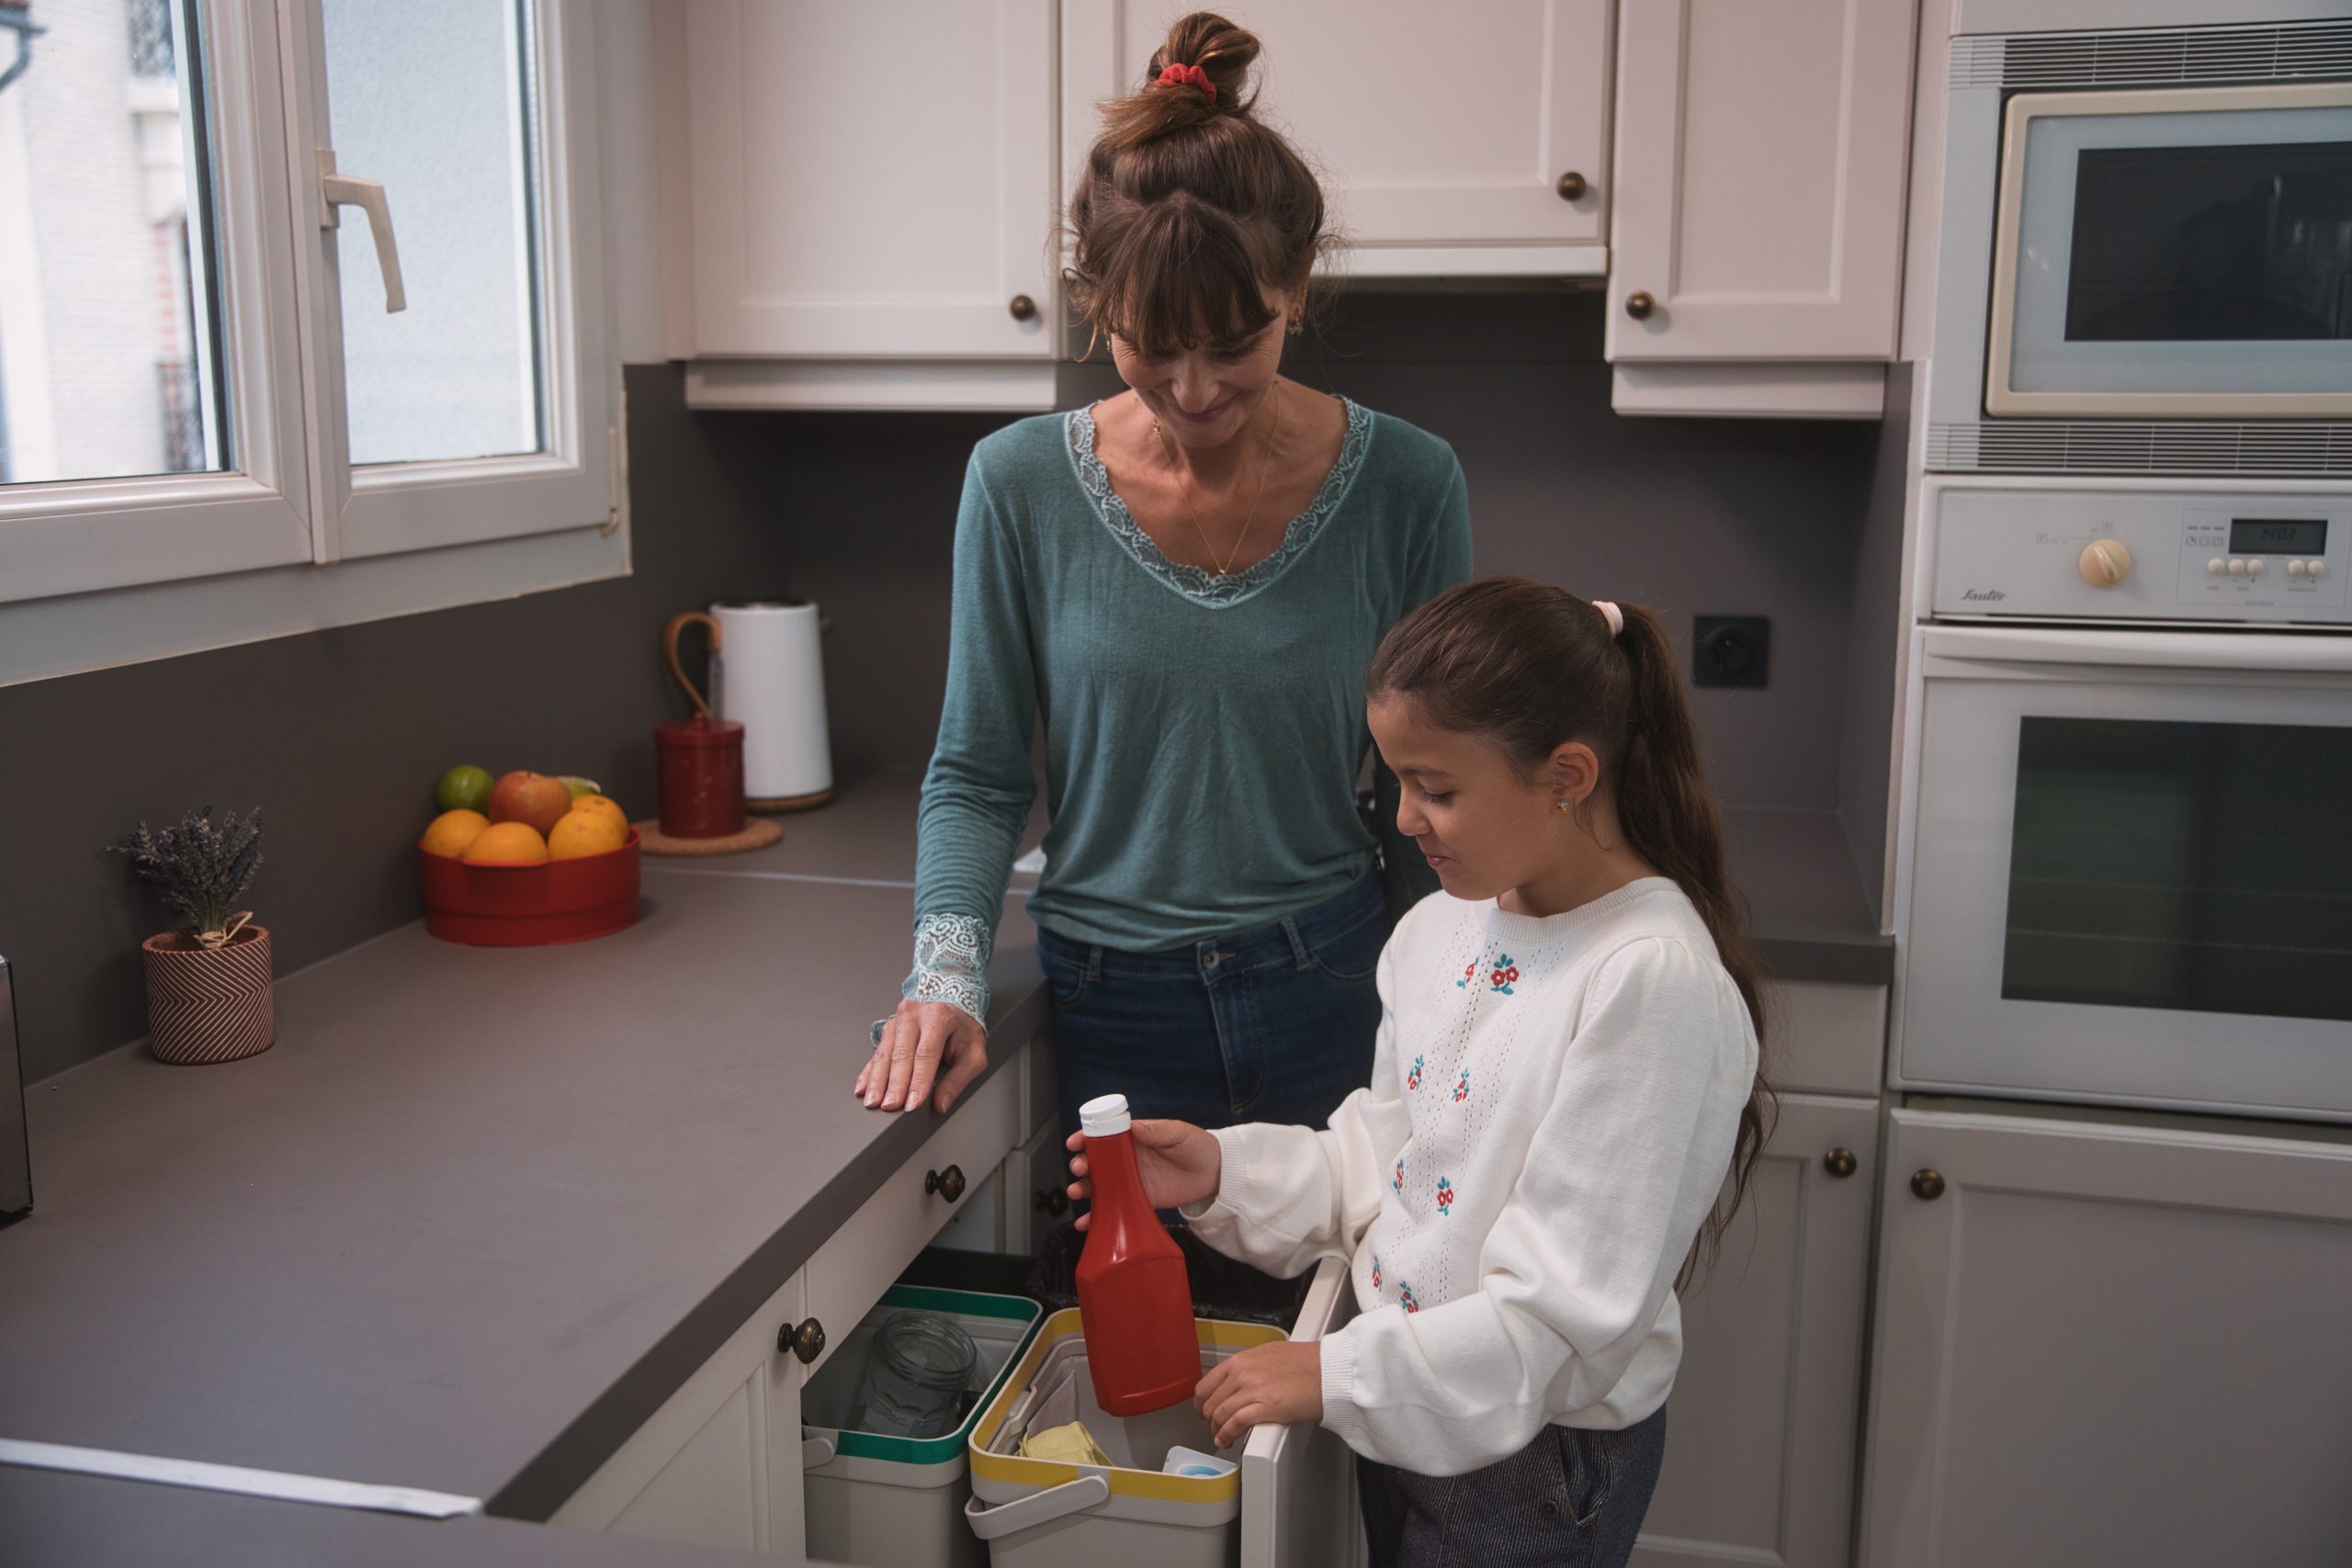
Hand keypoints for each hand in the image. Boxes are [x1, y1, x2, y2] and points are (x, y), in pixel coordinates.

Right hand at [854, 1001, 986, 1113]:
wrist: (953, 1006)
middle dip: (895, 1084)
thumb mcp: (973, 1054)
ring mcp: (898, 1021)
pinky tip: (863, 1087)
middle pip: (901, 1054)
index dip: (918, 1081)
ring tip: (874, 1101)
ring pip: (885, 1054)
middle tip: (890, 1106)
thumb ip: (958, 1080)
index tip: (913, 1102)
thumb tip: (941, 1103)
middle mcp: (915, 1015)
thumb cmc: (963, 1029)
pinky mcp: (888, 1030)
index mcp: (939, 1017)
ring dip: (878, 1081)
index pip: (926, 1054)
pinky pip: (877, 1054)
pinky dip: (869, 1073)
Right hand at [1064, 1119, 1221, 1226]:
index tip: (1075, 1143)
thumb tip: (1135, 1126)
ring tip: (1077, 1192)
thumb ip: (1158, 1131)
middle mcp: (1128, 1160)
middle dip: (1083, 1165)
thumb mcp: (1179, 1133)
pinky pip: (1115, 1209)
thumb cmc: (1197, 1146)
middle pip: (1097, 1162)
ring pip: (1100, 1186)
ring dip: (1084, 1189)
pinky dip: (1098, 1216)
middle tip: (1079, 1168)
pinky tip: (1087, 1223)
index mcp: (1134, 1138)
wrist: (1215, 1173)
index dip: (1087, 1138)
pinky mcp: (1139, 1201)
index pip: (1105, 1137)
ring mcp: (1131, 1182)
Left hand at [1196, 1340, 1322, 1447]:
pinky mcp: (1265, 1407)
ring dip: (1216, 1430)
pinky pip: (1234, 1424)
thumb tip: (1240, 1380)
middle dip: (1208, 1419)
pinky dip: (1226, 1435)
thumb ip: (1250, 1367)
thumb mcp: (1270, 1355)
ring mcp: (1252, 1390)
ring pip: (1219, 1414)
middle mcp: (1242, 1373)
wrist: (1328, 1371)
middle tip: (1213, 1427)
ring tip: (1221, 1437)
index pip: (1206, 1384)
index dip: (1201, 1403)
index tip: (1204, 1410)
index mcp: (1242, 1360)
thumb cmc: (1308, 1363)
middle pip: (1210, 1402)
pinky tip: (1227, 1440)